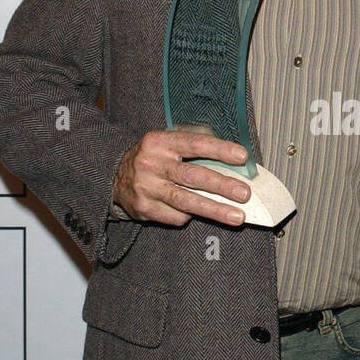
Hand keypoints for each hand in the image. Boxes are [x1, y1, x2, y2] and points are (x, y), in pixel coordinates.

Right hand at [113, 129, 250, 227]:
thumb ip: (194, 148)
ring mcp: (146, 188)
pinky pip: (175, 216)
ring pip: (186, 201)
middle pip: (192, 176)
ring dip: (215, 210)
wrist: (114, 177)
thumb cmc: (152, 159)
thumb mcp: (166, 143)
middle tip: (244, 193)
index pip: (195, 144)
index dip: (220, 150)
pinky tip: (199, 213)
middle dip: (222, 186)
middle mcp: (151, 164)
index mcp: (159, 142)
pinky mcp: (144, 209)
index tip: (242, 157)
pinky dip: (190, 216)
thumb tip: (233, 161)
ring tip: (237, 217)